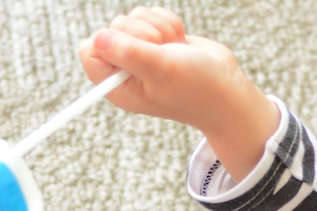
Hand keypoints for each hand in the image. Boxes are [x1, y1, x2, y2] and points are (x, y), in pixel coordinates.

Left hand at [79, 7, 279, 181]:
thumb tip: (98, 37)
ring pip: (134, 18)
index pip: (89, 52)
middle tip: (160, 49)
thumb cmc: (195, 87)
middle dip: (140, 32)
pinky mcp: (158, 39)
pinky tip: (179, 43)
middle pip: (112, 29)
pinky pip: (152, 15)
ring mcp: (142, 52)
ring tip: (173, 48)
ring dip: (158, 27)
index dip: (106, 41)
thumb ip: (128, 53)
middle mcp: (125, 69)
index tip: (128, 45)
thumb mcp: (160, 70)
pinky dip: (169, 23)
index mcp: (117, 85)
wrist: (227, 88)